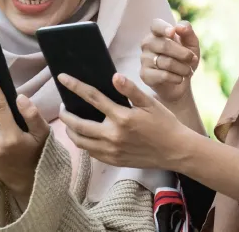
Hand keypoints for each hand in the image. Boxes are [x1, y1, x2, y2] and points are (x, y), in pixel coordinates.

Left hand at [57, 72, 190, 170]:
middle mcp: (113, 136)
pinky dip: (83, 143)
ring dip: (70, 130)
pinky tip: (85, 135)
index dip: (75, 86)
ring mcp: (112, 151)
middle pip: (78, 125)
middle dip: (65, 114)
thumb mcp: (150, 103)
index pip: (92, 97)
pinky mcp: (113, 161)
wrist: (176, 151)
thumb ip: (131, 90)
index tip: (62, 77)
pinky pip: (90, 153)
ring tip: (70, 121)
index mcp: (122, 117)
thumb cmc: (164, 124)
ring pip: (80, 142)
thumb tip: (114, 76)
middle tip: (62, 106)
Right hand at [140, 19, 200, 104]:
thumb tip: (179, 27)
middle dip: (184, 54)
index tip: (172, 33)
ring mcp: (144, 59)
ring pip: (166, 62)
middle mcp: (147, 43)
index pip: (156, 25)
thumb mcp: (191, 44)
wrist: (180, 82)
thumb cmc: (184, 59)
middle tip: (194, 59)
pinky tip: (180, 79)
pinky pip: (163, 75)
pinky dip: (176, 78)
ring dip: (183, 68)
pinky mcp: (144, 74)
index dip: (164, 28)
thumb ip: (188, 32)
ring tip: (188, 71)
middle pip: (165, 45)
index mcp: (157, 32)